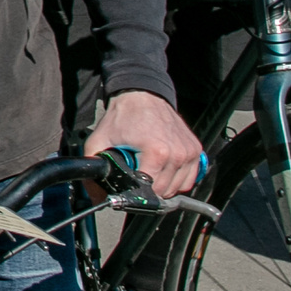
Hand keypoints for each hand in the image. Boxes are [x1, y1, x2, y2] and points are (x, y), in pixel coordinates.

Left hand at [84, 91, 204, 198]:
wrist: (142, 95)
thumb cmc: (123, 117)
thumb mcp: (99, 140)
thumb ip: (94, 167)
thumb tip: (94, 195)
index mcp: (157, 152)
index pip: (150, 191)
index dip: (136, 193)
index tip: (128, 186)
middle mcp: (177, 153)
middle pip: (164, 192)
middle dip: (148, 189)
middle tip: (137, 175)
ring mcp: (189, 152)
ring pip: (178, 188)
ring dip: (164, 186)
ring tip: (150, 170)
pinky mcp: (196, 150)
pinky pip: (189, 179)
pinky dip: (177, 179)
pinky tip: (164, 169)